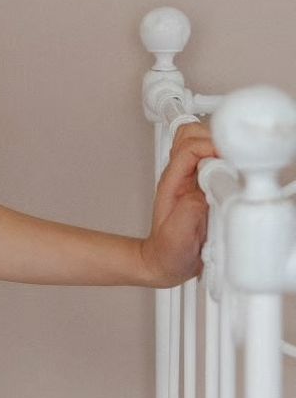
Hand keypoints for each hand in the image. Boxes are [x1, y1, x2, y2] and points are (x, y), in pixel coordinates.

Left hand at [142, 121, 219, 288]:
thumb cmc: (168, 251)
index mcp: (173, 182)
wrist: (164, 262)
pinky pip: (211, 159)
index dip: (210, 147)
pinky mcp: (202, 184)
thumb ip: (190, 210)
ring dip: (218, 146)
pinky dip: (223, 158)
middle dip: (214, 139)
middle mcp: (180, 175)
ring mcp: (190, 178)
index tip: (228, 161)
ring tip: (232, 164)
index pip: (188, 148)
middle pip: (190, 135)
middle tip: (231, 159)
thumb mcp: (177, 235)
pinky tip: (232, 174)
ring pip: (200, 142)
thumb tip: (207, 190)